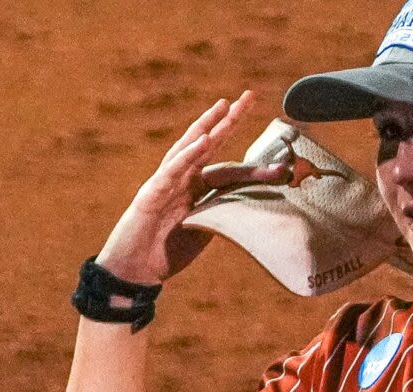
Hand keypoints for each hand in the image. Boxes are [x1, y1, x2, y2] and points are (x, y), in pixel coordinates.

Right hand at [95, 91, 288, 286]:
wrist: (133, 274)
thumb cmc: (164, 254)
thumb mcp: (203, 230)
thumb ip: (223, 212)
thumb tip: (253, 204)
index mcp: (194, 190)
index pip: (226, 170)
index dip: (252, 165)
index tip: (280, 160)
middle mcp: (180, 181)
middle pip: (207, 145)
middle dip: (227, 121)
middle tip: (249, 96)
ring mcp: (164, 185)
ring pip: (187, 150)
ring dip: (206, 127)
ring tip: (224, 107)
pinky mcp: (149, 195)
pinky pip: (170, 171)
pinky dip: (187, 155)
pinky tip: (203, 140)